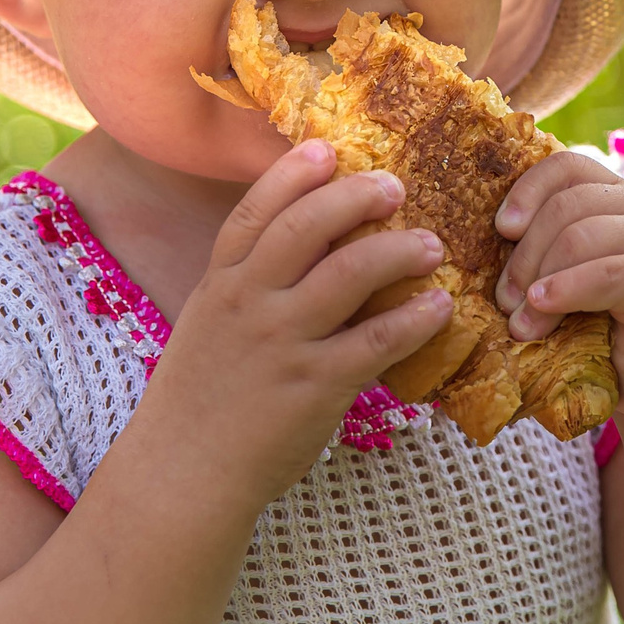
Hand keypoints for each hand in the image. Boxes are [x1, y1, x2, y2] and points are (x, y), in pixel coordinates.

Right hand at [147, 140, 454, 506]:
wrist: (183, 474)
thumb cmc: (202, 399)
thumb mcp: (210, 325)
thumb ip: (250, 284)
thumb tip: (311, 247)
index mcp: (221, 283)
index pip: (255, 212)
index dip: (292, 175)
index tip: (328, 150)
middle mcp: (249, 302)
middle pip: (307, 228)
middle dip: (356, 197)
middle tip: (396, 186)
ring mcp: (281, 342)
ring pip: (349, 274)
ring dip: (398, 250)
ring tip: (432, 245)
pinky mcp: (315, 386)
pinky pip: (376, 341)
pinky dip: (415, 319)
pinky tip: (441, 308)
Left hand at [494, 151, 623, 416]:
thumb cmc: (609, 334)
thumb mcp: (574, 279)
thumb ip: (550, 249)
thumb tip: (493, 235)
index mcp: (622, 198)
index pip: (568, 167)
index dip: (527, 190)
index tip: (502, 229)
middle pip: (567, 205)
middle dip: (525, 253)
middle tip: (505, 300)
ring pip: (580, 237)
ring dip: (538, 279)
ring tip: (521, 322)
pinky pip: (606, 274)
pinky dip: (565, 290)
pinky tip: (541, 309)